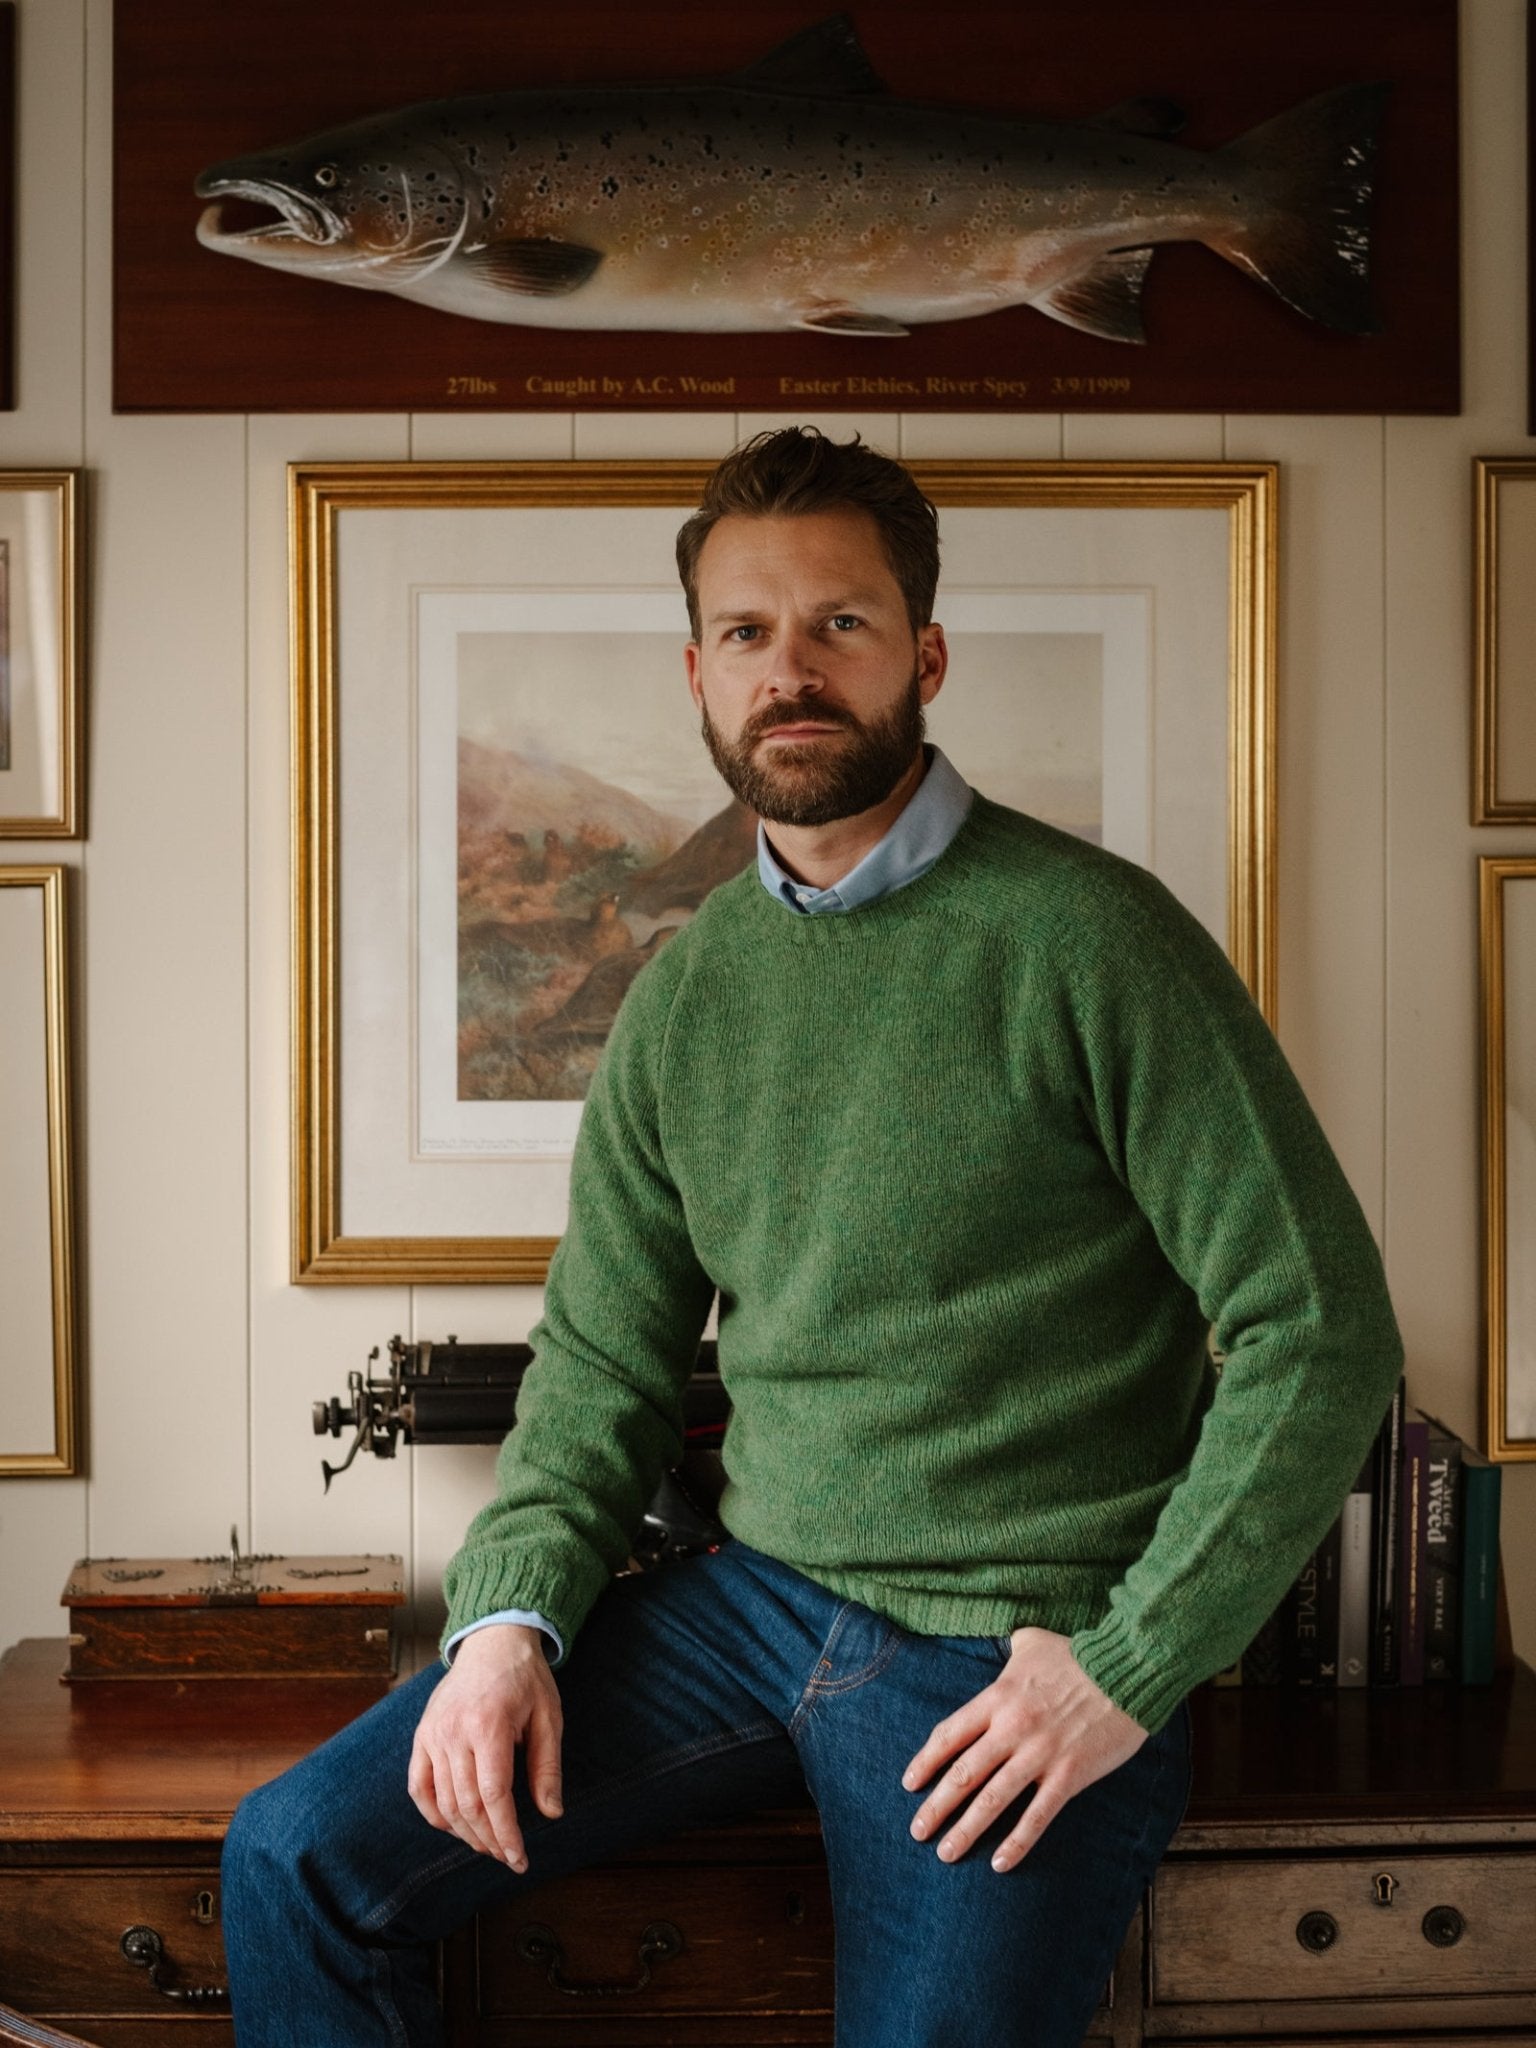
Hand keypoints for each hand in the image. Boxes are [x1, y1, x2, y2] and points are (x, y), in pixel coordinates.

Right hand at [408, 1623, 563, 1869]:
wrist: (493, 1640)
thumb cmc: (526, 1679)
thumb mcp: (549, 1716)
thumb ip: (547, 1766)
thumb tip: (551, 1813)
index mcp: (489, 1725)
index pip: (494, 1796)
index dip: (506, 1834)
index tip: (519, 1859)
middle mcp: (454, 1731)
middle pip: (467, 1804)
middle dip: (489, 1839)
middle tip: (507, 1857)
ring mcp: (433, 1734)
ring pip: (443, 1801)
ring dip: (465, 1832)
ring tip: (488, 1845)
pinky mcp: (421, 1735)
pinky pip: (418, 1786)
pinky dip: (434, 1813)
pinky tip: (454, 1826)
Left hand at [902, 1626, 1146, 1872]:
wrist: (1126, 1670)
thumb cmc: (1078, 1654)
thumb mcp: (1032, 1643)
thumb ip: (1010, 1650)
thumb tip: (1004, 1643)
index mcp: (998, 1698)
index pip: (950, 1735)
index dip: (926, 1762)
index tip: (910, 1784)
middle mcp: (1011, 1728)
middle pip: (963, 1773)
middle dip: (936, 1806)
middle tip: (917, 1831)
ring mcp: (1040, 1754)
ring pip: (993, 1800)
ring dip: (966, 1830)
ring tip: (946, 1853)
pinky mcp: (1069, 1775)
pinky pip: (1038, 1816)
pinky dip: (1017, 1842)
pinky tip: (1000, 1863)